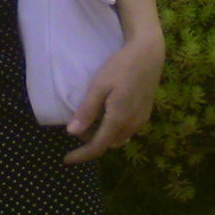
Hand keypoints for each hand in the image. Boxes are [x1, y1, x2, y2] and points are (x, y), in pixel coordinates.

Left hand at [63, 34, 164, 163]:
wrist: (148, 54)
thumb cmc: (121, 67)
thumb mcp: (99, 86)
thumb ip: (87, 111)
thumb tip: (72, 133)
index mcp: (118, 120)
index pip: (98, 147)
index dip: (81, 155)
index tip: (66, 159)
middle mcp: (132, 126)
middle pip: (108, 144)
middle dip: (91, 142)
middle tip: (77, 125)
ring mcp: (141, 121)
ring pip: (118, 139)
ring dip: (103, 136)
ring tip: (90, 120)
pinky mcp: (145, 114)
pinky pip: (127, 131)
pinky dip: (113, 129)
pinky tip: (107, 114)